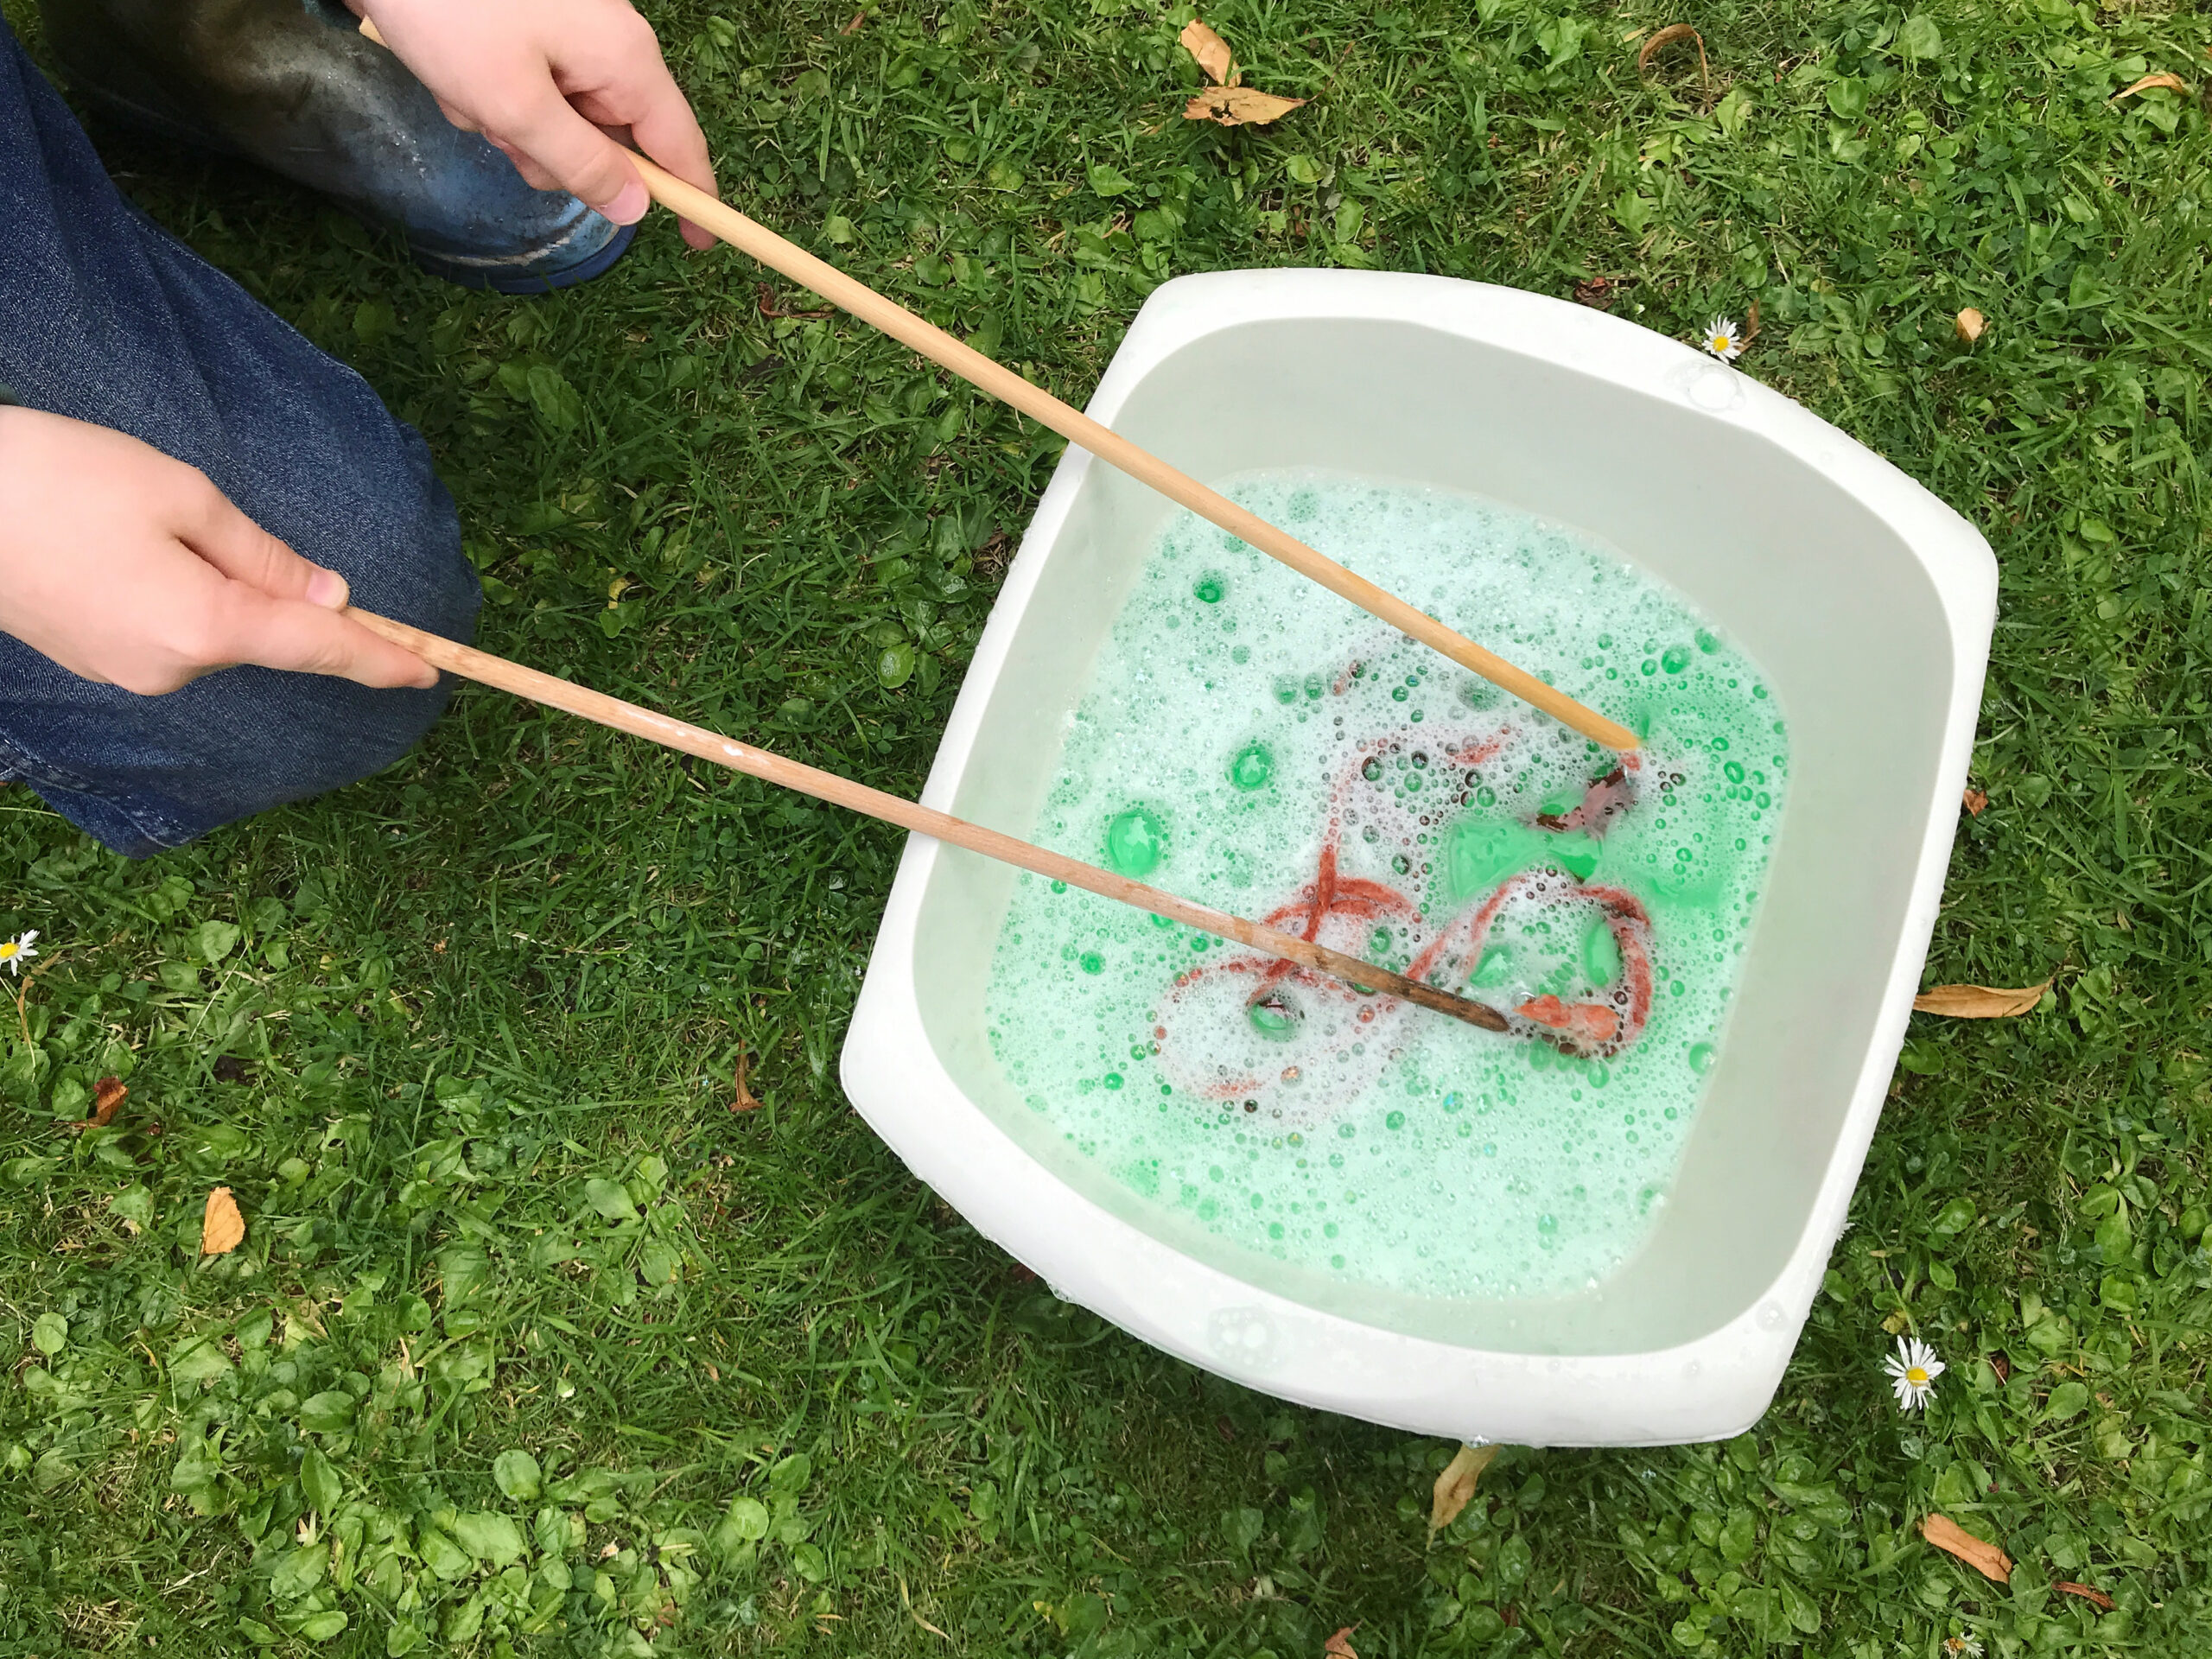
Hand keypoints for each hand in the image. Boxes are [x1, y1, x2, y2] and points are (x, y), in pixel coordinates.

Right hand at [0, 409, 439, 694]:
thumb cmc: (57, 479)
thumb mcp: (180, 494)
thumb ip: (263, 555)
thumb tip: (327, 596)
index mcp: (205, 626)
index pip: (319, 649)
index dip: (380, 658)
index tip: (431, 674)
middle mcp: (173, 668)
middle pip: (261, 634)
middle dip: (265, 587)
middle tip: (200, 518)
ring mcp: (129, 672)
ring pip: (212, 630)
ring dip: (211, 584)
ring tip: (135, 519)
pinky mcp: (98, 660)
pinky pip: (167, 631)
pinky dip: (175, 595)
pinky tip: (121, 545)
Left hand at [354, 0, 718, 249]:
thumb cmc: (453, 15)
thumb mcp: (516, 105)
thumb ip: (580, 163)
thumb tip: (635, 207)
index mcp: (624, 59)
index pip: (680, 145)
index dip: (692, 198)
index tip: (699, 244)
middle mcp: (610, 45)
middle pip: (609, 141)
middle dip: (552, 154)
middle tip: (500, 133)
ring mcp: (571, 35)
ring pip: (560, 121)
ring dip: (509, 125)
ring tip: (465, 90)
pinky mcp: (534, 30)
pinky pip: (530, 91)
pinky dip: (492, 96)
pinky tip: (455, 72)